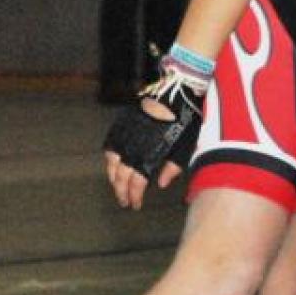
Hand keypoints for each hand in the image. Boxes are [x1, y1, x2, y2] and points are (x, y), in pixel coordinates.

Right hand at [100, 65, 201, 208]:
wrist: (176, 90)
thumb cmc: (185, 119)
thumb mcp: (186, 146)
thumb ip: (173, 168)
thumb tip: (162, 184)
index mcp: (151, 154)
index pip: (137, 183)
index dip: (134, 196)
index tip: (135, 205)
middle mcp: (134, 146)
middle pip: (121, 176)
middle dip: (121, 191)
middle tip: (124, 201)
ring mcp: (126, 134)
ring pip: (112, 162)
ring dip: (113, 177)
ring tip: (117, 186)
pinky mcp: (122, 123)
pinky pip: (110, 145)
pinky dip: (109, 158)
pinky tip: (112, 165)